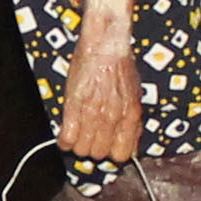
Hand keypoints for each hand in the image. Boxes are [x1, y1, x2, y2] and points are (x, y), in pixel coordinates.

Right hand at [56, 41, 143, 163]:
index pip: (123, 154)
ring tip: (78, 134)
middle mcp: (113, 117)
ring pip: (82, 149)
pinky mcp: (74, 106)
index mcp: (130, 116)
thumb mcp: (135, 96)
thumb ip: (133, 121)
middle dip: (94, 148)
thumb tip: (132, 141)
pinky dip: (65, 139)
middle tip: (91, 138)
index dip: (113, 153)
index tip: (108, 147)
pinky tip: (67, 133)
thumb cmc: (120, 66)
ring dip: (78, 145)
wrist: (105, 45)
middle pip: (100, 154)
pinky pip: (67, 137)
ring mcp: (93, 113)